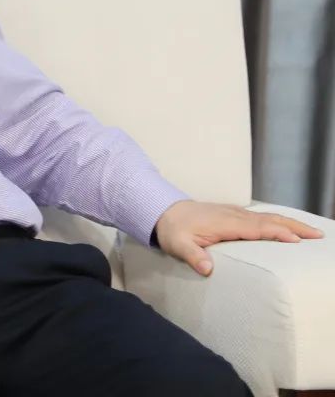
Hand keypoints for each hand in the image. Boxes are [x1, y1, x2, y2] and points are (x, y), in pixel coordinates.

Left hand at [154, 200, 323, 276]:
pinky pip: (262, 216)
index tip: (297, 241)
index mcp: (225, 224)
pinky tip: (288, 227)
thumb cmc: (172, 231)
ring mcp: (235, 213)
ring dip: (291, 223)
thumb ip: (193, 256)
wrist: (163, 211)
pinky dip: (279, 220)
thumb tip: (207, 269)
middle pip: (270, 220)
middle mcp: (234, 215)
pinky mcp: (234, 214)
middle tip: (318, 235)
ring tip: (312, 232)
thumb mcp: (178, 245)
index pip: (257, 228)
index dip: (277, 234)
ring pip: (268, 216)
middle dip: (295, 227)